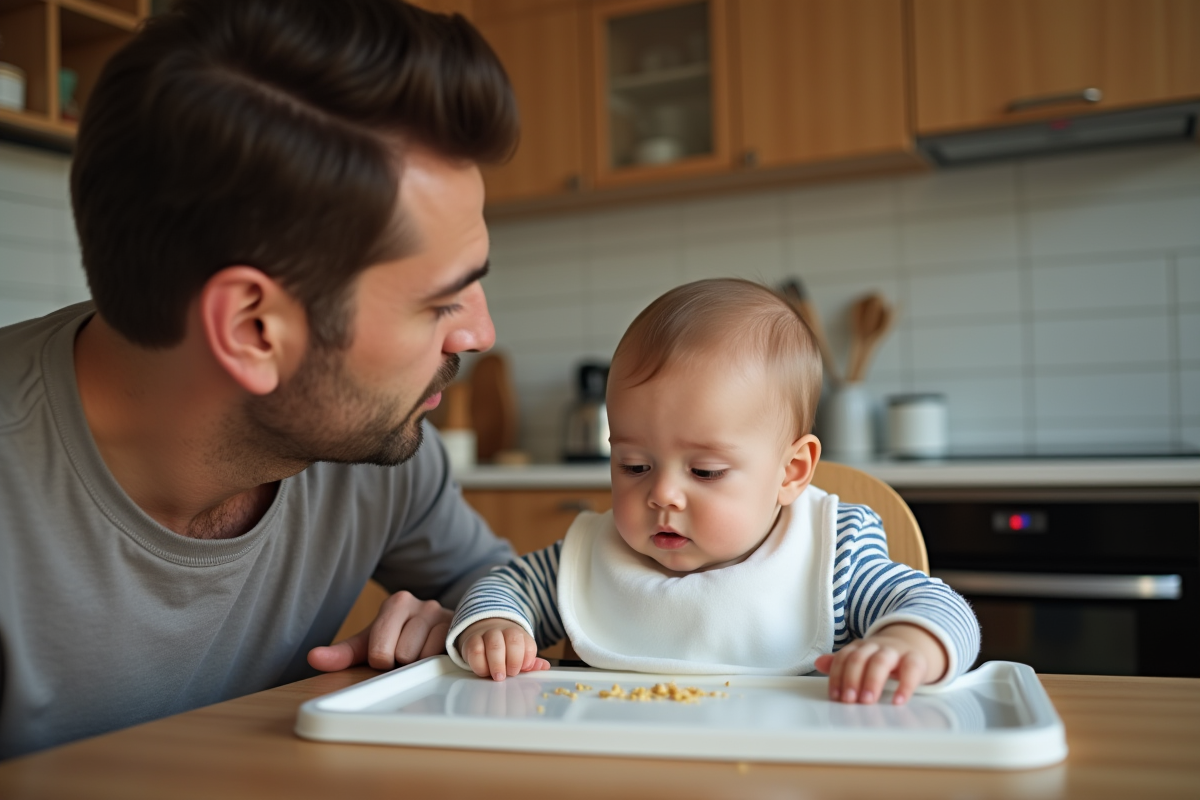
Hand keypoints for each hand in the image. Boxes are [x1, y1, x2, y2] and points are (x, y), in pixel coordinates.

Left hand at [307, 590, 451, 671]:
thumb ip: (343, 653)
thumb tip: (313, 658)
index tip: (388, 655)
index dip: (382, 661)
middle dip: (403, 662)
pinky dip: (439, 662)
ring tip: (423, 653)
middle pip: (403, 655)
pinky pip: (445, 656)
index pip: (380, 652)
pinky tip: (437, 654)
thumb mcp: (371, 644)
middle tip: (407, 655)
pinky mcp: (462, 630)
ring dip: (421, 663)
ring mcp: (445, 616)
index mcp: (396, 602)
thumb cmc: (401, 638)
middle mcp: (422, 604)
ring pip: (424, 657)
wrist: (441, 629)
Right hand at [457, 618, 550, 680]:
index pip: (529, 644)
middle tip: (510, 674)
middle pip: (513, 640)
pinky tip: (484, 672)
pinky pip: (476, 651)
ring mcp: (487, 634)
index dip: (528, 658)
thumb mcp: (519, 654)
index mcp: (520, 635)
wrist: (482, 632)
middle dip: (514, 660)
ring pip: (494, 644)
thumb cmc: (504, 649)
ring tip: (499, 676)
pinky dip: (480, 664)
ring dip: (498, 663)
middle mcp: (504, 631)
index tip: (524, 668)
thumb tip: (544, 666)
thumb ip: (530, 662)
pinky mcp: (472, 641)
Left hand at [814, 623, 947, 705]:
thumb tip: (818, 663)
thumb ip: (841, 663)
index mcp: (860, 647)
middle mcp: (876, 646)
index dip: (837, 676)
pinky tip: (898, 701)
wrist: (912, 645)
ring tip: (867, 701)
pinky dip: (904, 685)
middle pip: (859, 658)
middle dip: (852, 679)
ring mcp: (896, 651)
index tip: (836, 696)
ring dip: (871, 681)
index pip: (844, 658)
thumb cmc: (882, 658)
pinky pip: (911, 669)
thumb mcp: (861, 658)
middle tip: (850, 700)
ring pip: (881, 661)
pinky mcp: (916, 659)